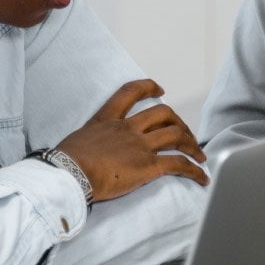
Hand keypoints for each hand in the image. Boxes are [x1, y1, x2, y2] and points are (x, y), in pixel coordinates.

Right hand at [55, 79, 209, 201]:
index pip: (130, 92)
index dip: (148, 87)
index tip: (160, 89)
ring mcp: (139, 146)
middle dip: (180, 123)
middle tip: (186, 134)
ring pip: (176, 136)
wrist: (67, 176)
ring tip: (200, 156)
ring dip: (193, 145)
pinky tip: (201, 178)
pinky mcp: (147, 166)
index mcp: (107, 120)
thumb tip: (83, 151)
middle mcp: (127, 129)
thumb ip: (88, 141)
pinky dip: (194, 171)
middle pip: (164, 114)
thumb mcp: (76, 141)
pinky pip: (178, 165)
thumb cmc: (63, 164)